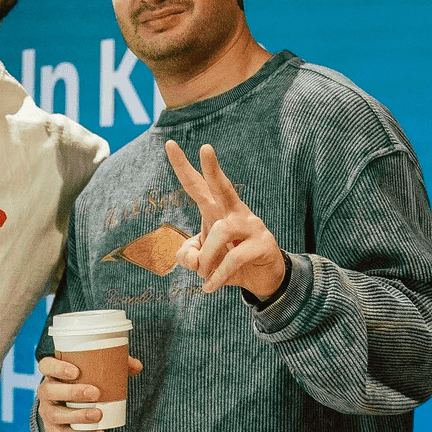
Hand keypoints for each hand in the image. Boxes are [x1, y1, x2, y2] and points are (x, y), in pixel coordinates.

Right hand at [36, 354, 142, 431]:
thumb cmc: (82, 386)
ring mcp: (48, 412)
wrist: (68, 414)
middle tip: (95, 393)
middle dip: (71, 392)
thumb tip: (137, 366)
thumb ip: (114, 367)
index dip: (57, 367)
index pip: (46, 366)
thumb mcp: (93, 375)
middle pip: (49, 391)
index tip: (76, 371)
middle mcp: (46, 392)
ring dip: (77, 415)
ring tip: (98, 414)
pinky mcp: (55, 431)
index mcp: (52, 374)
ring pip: (56, 414)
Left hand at [165, 140, 285, 298]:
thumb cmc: (228, 261)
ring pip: (220, 232)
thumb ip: (189, 256)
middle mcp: (234, 212)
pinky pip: (233, 259)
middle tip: (205, 148)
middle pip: (222, 187)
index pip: (198, 186)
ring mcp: (251, 226)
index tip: (169, 144)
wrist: (263, 279)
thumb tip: (192, 259)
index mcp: (217, 210)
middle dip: (213, 168)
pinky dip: (217, 277)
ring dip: (206, 258)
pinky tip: (209, 287)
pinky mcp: (263, 244)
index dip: (183, 167)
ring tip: (204, 275)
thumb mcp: (202, 260)